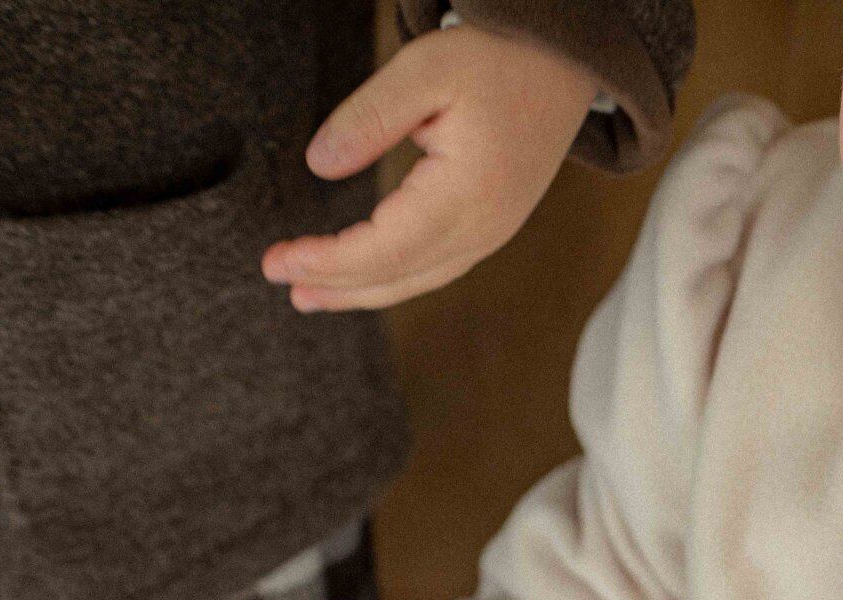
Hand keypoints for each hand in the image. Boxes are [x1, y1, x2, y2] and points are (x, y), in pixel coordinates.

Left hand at [261, 24, 600, 310]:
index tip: (279, 260)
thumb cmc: (500, 61)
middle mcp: (484, 227)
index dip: (327, 261)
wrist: (562, 66)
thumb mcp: (425, 70)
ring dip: (361, 292)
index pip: (384, 248)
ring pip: (419, 280)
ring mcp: (493, 232)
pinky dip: (394, 280)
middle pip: (398, 276)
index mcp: (467, 195)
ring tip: (311, 296)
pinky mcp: (493, 226)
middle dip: (335, 284)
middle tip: (280, 280)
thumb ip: (369, 118)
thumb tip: (320, 164)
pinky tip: (368, 277)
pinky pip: (438, 268)